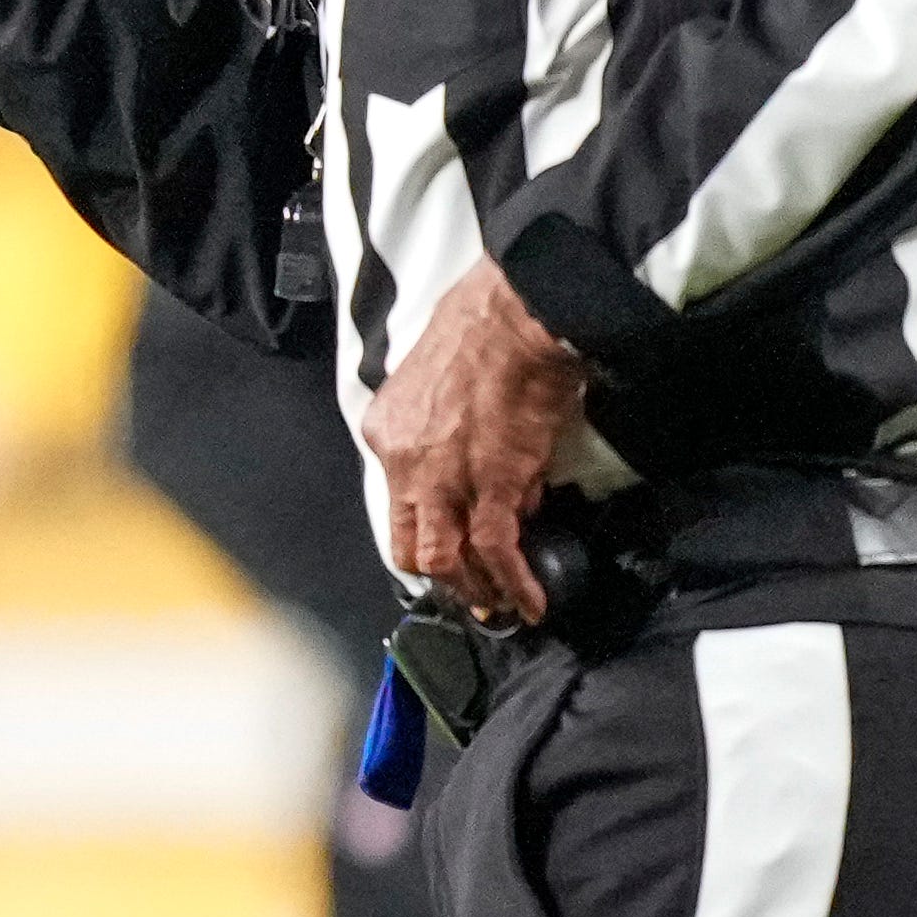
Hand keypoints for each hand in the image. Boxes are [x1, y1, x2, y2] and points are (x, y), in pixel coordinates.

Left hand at [365, 258, 587, 623]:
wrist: (519, 310)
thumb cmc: (484, 320)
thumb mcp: (441, 373)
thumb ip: (451, 428)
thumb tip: (498, 472)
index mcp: (387, 430)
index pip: (396, 503)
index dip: (426, 532)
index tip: (450, 547)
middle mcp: (404, 462)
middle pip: (412, 543)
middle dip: (443, 577)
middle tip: (471, 594)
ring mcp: (445, 479)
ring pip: (448, 559)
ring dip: (475, 589)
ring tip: (500, 606)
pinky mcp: (492, 486)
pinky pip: (496, 549)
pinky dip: (512, 582)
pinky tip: (530, 601)